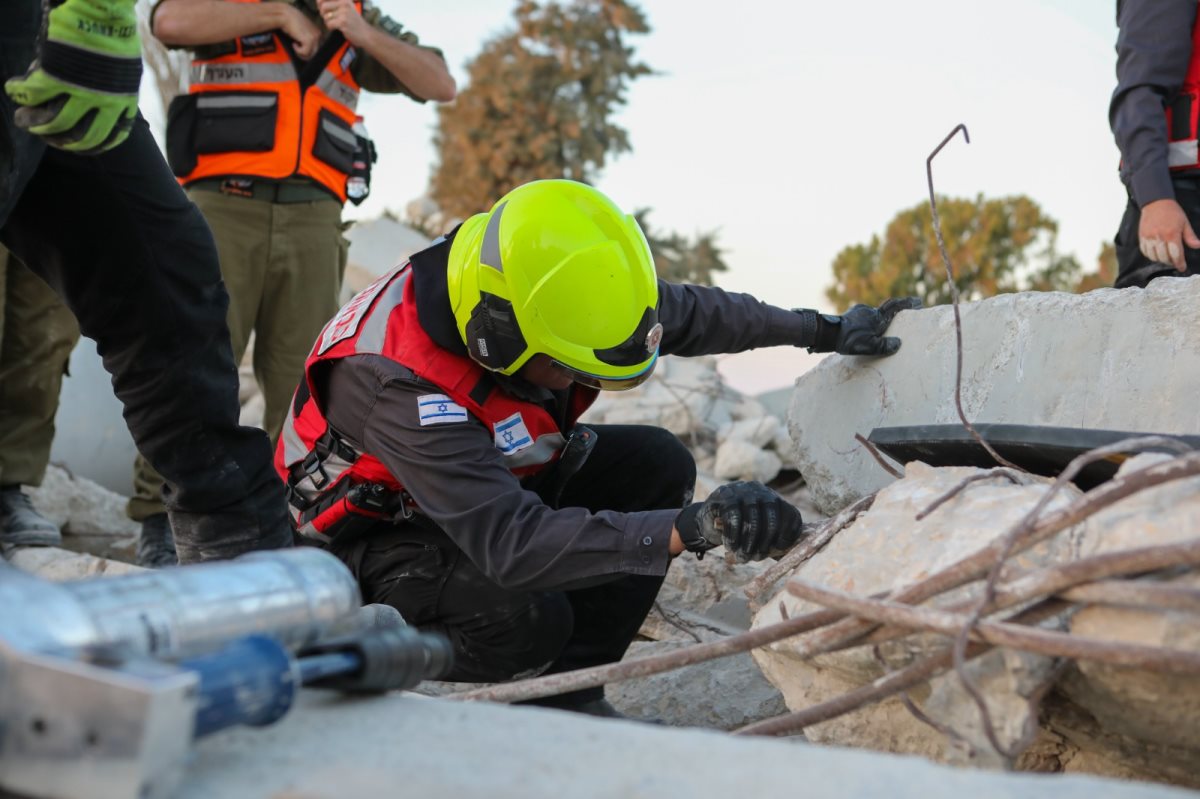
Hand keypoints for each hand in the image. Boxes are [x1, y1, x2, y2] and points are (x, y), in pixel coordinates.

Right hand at [5, 0, 141, 153]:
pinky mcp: (58, 75)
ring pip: (54, 121)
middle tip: (43, 135)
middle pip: (81, 137)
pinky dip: (19, 92)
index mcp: (124, 101)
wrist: (104, 11)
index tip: (76, 147)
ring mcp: (82, 91)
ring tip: (22, 118)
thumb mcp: (123, 70)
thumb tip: (99, 103)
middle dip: (58, 140)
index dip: (91, 147)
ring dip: (34, 123)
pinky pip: (32, 94)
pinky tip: (13, 88)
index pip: (111, 137)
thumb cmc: (112, 33)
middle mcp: (106, 102)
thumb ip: (113, 89)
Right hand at [280, 5, 320, 58]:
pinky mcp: (309, 40)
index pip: (317, 48)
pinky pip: (305, 52)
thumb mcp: (302, 31)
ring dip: (302, 54)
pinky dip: (298, 51)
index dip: (309, 51)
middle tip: (297, 52)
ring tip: (295, 47)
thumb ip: (306, 39)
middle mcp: (318, 35)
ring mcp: (314, 37)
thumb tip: (306, 52)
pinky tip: (294, 43)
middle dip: (306, 55)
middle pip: (316, 53)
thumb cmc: (291, 22)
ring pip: (311, 54)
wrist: (285, 15)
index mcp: (317, 32)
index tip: (301, 50)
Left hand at [317, 0, 370, 45]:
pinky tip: (337, 28)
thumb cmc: (354, 22)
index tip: (325, 9)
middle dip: (323, 14)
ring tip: (335, 24)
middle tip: (329, 18)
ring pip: (325, 16)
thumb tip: (318, 1)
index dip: (320, 3)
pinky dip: (330, 27)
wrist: (365, 34)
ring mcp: (344, 13)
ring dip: (327, 22)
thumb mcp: (347, 8)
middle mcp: (344, 4)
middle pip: (323, 6)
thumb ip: (334, 3)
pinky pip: (329, 24)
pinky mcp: (343, 22)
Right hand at [673, 481, 803, 561]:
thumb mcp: (757, 532)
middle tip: (757, 558)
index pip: (791, 513)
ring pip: (753, 520)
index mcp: (775, 500)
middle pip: (772, 519)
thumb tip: (782, 555)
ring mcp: (743, 492)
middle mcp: (762, 492)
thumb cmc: (738, 528)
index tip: (780, 548)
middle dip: (765, 543)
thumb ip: (770, 539)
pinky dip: (733, 536)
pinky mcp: (726, 496)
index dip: (789, 533)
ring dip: (748, 543)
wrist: (709, 517)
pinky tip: (730, 546)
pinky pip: (733, 518)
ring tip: (743, 557)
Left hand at [827, 297, 919, 355]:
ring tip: (883, 326)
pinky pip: (864, 316)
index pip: (896, 307)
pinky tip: (865, 329)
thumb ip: (885, 346)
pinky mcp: (850, 314)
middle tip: (907, 309)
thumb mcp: (869, 347)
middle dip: (898, 307)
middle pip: (887, 307)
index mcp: (877, 318)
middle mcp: (869, 311)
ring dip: (881, 317)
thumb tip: (898, 343)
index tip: (918, 301)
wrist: (827, 333)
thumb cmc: (850, 340)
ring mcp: (859, 311)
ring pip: (874, 313)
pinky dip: (869, 320)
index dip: (908, 304)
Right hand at [1139, 198, 1199, 271]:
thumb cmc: (1172, 212)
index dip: (1180, 263)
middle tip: (1175, 261)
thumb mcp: (1185, 223)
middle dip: (1171, 262)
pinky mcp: (1142, 237)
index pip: (1176, 254)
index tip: (1182, 267)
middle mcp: (1159, 237)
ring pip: (1154, 256)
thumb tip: (1197, 246)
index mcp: (1172, 234)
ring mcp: (1149, 238)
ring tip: (1166, 257)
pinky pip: (1145, 252)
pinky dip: (1151, 255)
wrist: (1156, 202)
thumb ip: (1190, 237)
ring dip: (1161, 260)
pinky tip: (1156, 253)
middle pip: (1164, 258)